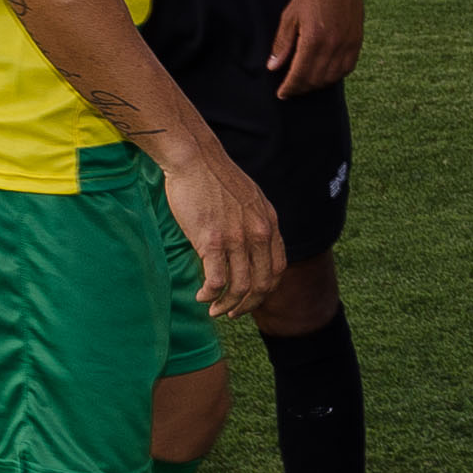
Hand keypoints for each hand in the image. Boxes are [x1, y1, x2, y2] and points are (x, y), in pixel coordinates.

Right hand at [159, 135, 283, 318]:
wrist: (194, 159)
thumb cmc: (215, 178)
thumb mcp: (250, 199)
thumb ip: (255, 223)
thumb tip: (250, 246)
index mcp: (269, 224)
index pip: (278, 269)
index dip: (265, 290)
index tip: (250, 298)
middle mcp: (258, 234)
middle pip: (262, 284)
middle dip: (247, 306)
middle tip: (231, 313)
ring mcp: (236, 238)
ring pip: (239, 287)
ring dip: (226, 305)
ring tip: (213, 309)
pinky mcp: (212, 241)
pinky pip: (216, 280)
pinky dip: (209, 294)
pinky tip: (201, 296)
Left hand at [267, 0, 364, 98]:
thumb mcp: (290, 16)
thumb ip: (282, 44)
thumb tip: (273, 67)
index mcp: (313, 39)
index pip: (300, 74)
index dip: (290, 88)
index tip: (282, 94)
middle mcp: (332, 46)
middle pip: (315, 80)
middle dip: (301, 88)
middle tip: (291, 88)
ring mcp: (347, 45)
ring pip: (331, 78)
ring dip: (317, 84)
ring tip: (306, 81)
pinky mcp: (356, 43)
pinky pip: (346, 69)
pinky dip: (334, 76)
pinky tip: (324, 73)